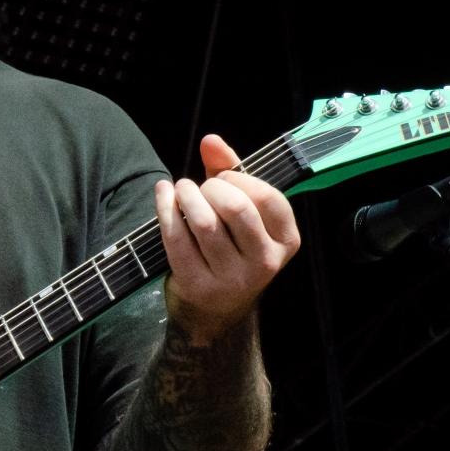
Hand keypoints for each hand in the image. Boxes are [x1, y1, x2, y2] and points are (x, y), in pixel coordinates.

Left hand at [154, 134, 300, 344]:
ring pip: (204, 223)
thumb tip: (210, 140)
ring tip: (181, 189)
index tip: (224, 177)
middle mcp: (265, 263)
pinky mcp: (198, 285)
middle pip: (236, 208)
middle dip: (212, 186)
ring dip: (186, 195)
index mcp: (286, 241)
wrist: (214, 310)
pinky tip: (163, 194)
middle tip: (201, 187)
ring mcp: (232, 278)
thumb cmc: (232, 246)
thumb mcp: (243, 210)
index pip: (267, 198)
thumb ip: (231, 171)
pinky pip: (177, 239)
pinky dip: (165, 209)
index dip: (240, 179)